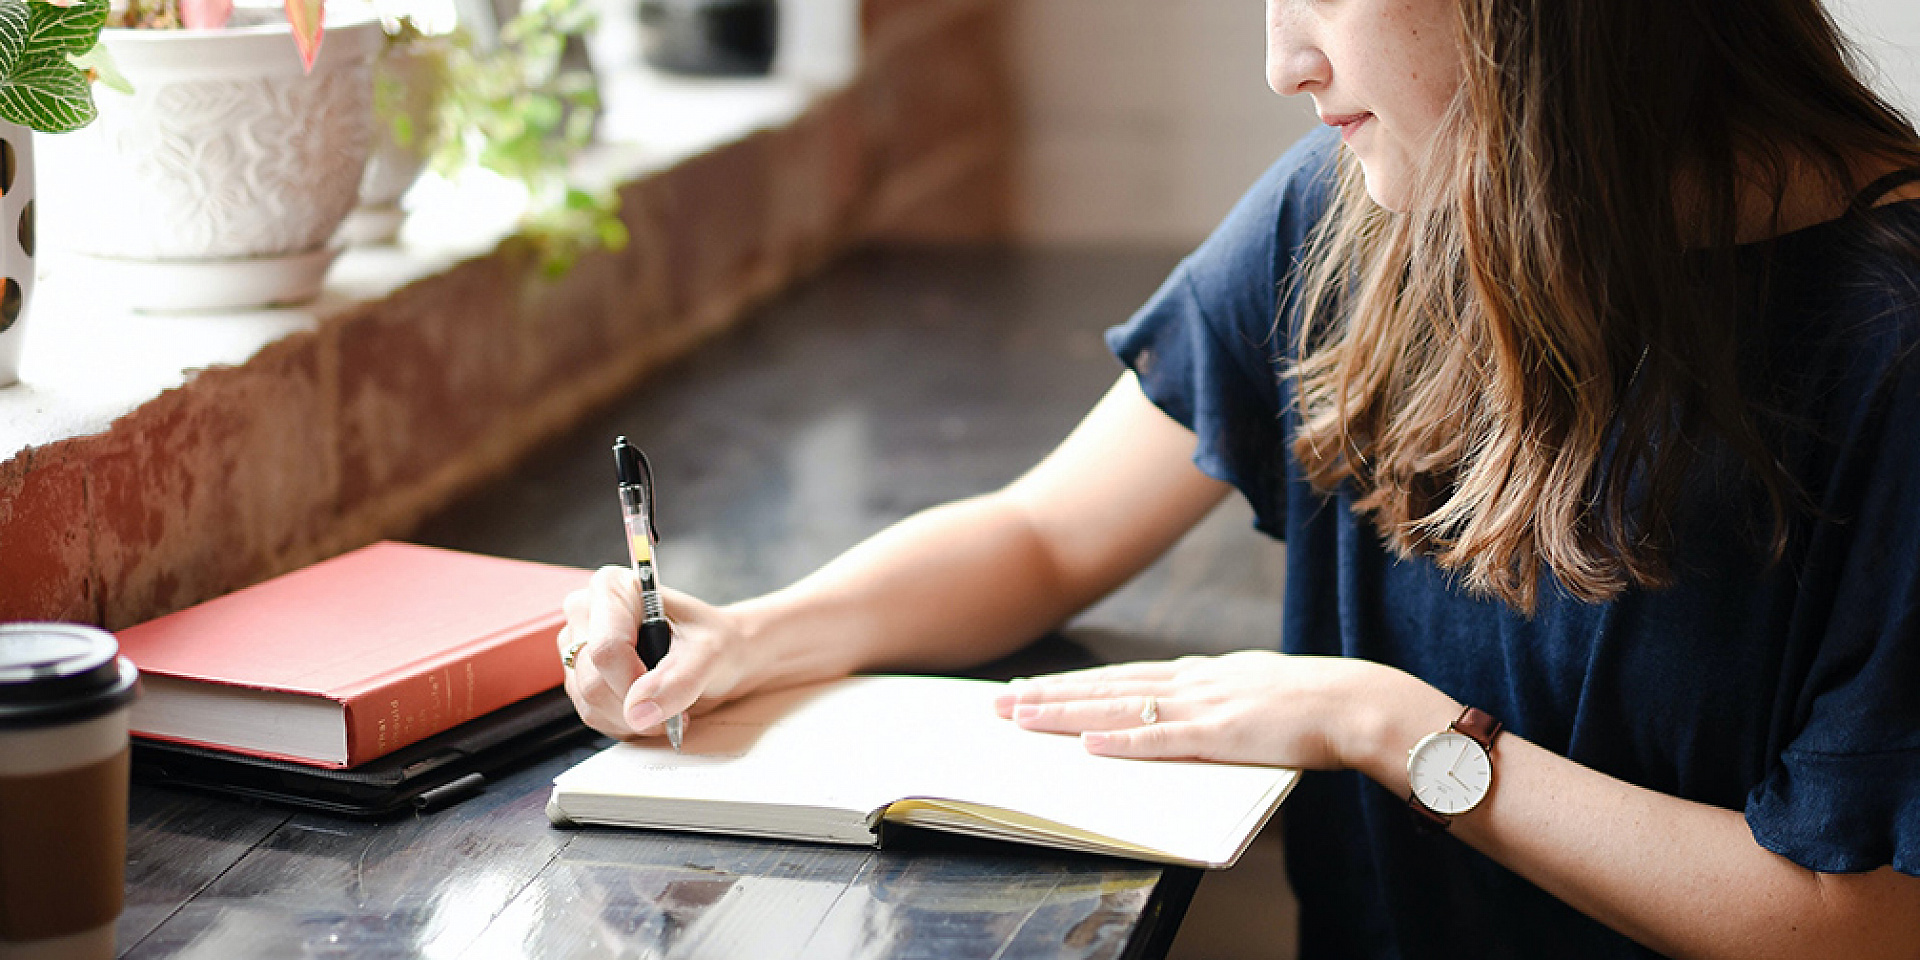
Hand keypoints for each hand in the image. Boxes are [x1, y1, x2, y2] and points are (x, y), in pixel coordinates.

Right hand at [557, 566, 751, 739]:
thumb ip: (678, 680)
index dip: (634, 682)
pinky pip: (592, 715)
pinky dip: (625, 722)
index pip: (606, 648)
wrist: (723, 656)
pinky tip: (649, 708)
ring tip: (665, 703)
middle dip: (636, 705)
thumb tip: (639, 711)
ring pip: (589, 703)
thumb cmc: (716, 642)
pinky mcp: (579, 675)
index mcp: (613, 588)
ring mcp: (578, 646)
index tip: (666, 694)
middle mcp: (587, 612)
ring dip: (632, 718)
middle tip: (675, 702)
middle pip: (593, 680)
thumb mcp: (711, 654)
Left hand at [992, 650, 1426, 769]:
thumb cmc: (1315, 705)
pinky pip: (1160, 739)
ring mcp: (1204, 706)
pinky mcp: (1220, 735)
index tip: (1031, 688)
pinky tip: (1086, 742)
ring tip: (1021, 718)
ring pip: (1119, 707)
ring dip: (1067, 713)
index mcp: (1201, 673)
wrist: (1357, 703)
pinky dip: (1120, 740)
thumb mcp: (1255, 690)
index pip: (1122, 676)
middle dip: (1049, 695)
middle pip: (1105, 686)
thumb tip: (1191, 709)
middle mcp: (1193, 682)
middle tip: (1000, 702)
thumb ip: (1218, 698)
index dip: (1073, 684)